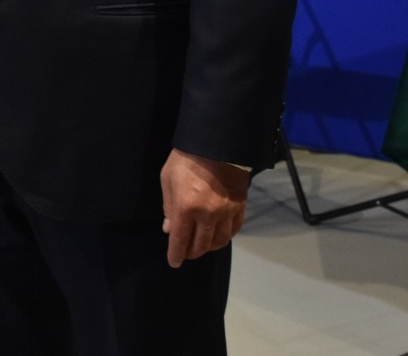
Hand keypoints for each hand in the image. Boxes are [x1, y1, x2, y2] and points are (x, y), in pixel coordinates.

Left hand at [160, 148, 249, 267]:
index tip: (174, 262)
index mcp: (187, 208)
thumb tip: (169, 229)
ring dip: (209, 248)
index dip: (176, 254)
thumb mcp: (167, 179)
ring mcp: (227, 212)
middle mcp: (208, 215)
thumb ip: (169, 206)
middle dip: (191, 253)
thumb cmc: (186, 159)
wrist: (217, 144)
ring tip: (201, 246)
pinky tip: (219, 236)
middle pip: (201, 245)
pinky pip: (234, 230)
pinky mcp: (240, 207)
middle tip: (186, 253)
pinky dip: (225, 237)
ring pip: (220, 242)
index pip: (181, 241)